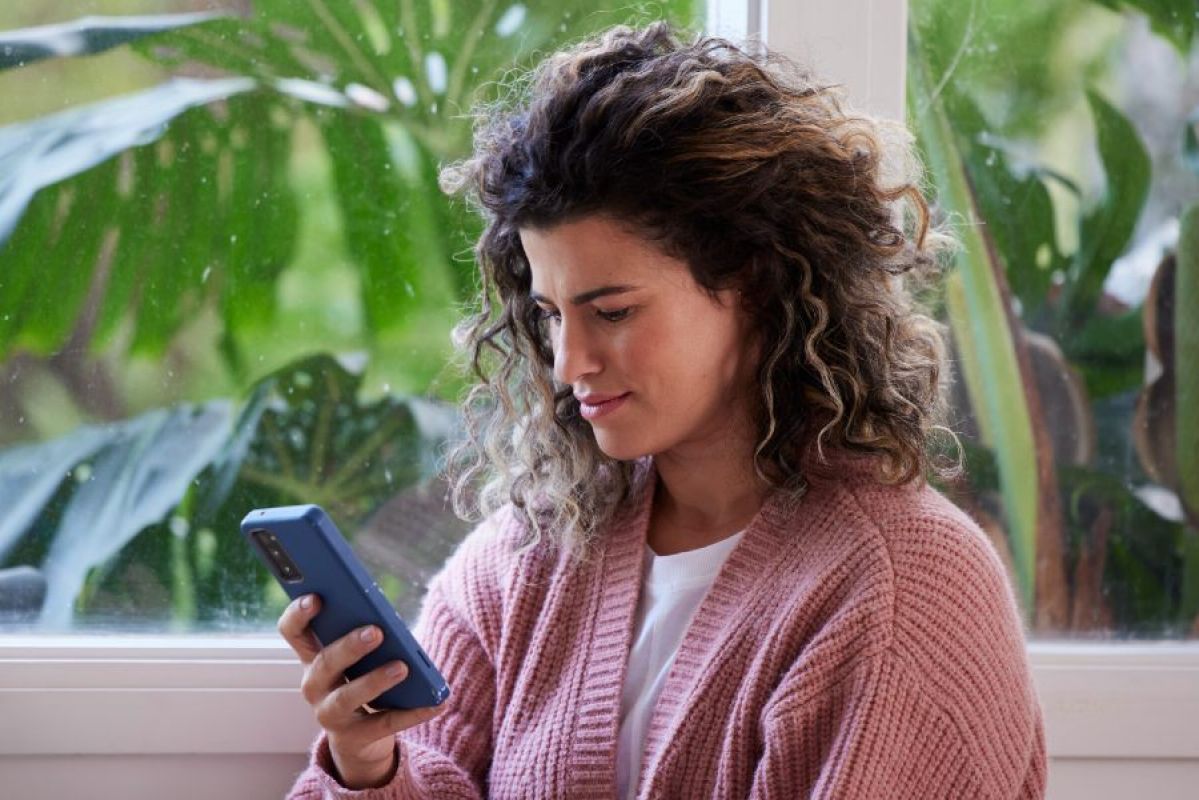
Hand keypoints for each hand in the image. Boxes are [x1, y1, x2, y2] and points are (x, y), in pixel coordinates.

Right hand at [277, 593, 445, 789]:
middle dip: (349, 646)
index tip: (316, 597)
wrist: (359, 737)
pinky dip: (412, 713)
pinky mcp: (354, 738)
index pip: (293, 631)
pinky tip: (437, 702)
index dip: (299, 614)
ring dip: (375, 680)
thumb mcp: (355, 656)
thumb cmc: (359, 679)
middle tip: (376, 631)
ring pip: (348, 697)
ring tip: (402, 667)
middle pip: (324, 662)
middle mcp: (314, 685)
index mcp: (312, 656)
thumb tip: (385, 617)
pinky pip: (384, 724)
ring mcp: (331, 715)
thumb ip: (361, 632)